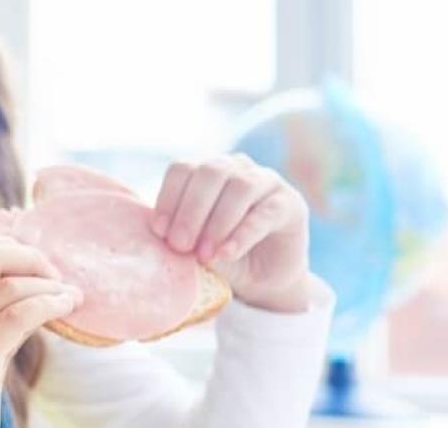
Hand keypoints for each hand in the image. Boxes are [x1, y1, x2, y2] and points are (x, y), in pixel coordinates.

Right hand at [0, 234, 81, 426]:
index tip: (38, 266)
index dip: (11, 246)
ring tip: (70, 297)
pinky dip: (48, 306)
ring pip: (6, 287)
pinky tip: (64, 309)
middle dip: (30, 258)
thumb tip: (37, 275)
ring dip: (49, 286)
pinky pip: (16, 317)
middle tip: (56, 277)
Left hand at [152, 155, 314, 312]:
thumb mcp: (194, 245)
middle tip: (179, 245)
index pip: (183, 168)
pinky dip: (242, 234)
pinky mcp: (290, 204)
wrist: (262, 279)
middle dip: (191, 210)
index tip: (159, 231)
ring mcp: (267, 182)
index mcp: (207, 171)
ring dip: (217, 222)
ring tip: (204, 255)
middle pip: (210, 172)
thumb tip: (157, 232)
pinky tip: (226, 254)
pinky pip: (265, 212)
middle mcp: (237, 168)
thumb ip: (180, 233)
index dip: (169, 196)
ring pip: (240, 187)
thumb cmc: (220, 256)